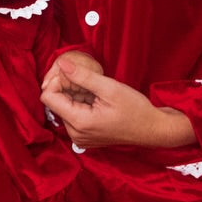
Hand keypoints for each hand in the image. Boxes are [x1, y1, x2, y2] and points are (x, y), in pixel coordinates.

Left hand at [40, 52, 193, 149]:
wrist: (153, 129)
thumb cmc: (136, 110)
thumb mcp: (109, 88)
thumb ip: (83, 76)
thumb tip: (62, 64)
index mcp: (79, 123)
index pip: (48, 97)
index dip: (58, 81)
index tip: (74, 74)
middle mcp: (75, 134)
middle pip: (56, 103)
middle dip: (68, 88)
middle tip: (90, 81)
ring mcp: (79, 137)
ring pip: (65, 108)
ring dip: (76, 95)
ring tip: (97, 92)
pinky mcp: (85, 136)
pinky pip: (74, 115)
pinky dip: (81, 103)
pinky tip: (97, 100)